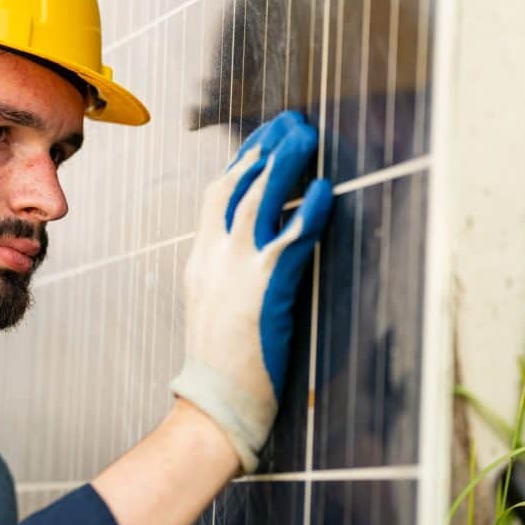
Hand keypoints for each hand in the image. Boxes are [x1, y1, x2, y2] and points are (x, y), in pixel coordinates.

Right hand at [170, 110, 332, 472]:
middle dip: (265, 148)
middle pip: (236, 186)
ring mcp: (236, 271)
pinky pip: (288, 242)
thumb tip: (258, 245)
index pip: (216, 195)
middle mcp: (213, 256)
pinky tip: (324, 190)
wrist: (212, 403)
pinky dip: (307, 212)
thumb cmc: (219, 361)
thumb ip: (228, 269)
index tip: (264, 138)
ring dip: (284, 164)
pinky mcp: (264, 292)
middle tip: (291, 121)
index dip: (242, 161)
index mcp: (200, 258)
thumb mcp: (213, 303)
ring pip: (257, 202)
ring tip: (306, 135)